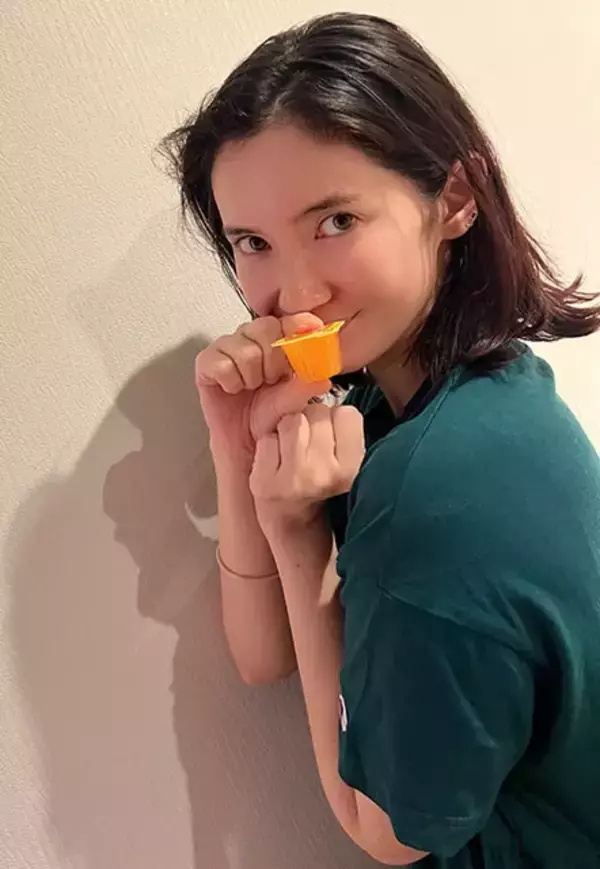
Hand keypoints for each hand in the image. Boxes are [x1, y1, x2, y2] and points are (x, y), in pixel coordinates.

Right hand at [195, 313, 329, 466]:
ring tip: (251, 386)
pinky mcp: (206, 363)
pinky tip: (233, 389)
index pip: (287, 321)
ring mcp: (227, 349)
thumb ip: (305, 387)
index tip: (312, 329)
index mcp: (275, 343)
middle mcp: (250, 340)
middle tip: (271, 379)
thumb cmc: (267, 418)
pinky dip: (231, 380)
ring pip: (243, 348)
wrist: (245, 442)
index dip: (298, 324)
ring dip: (251, 374)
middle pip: (264, 328)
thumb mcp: (292, 403)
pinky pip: (221, 363)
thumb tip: (323, 377)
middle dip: (273, 358)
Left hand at [250, 402, 364, 531]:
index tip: (330, 440)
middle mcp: (326, 475)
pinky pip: (268, 439)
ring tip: (291, 453)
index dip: (335, 421)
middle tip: (308, 449)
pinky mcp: (265, 484)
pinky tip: (275, 463)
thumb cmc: (318, 479)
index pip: (347, 414)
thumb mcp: (342, 455)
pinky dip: (269, 446)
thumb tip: (319, 379)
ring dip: (288, 430)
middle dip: (310, 422)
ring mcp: (294, 480)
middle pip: (317, 413)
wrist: (292, 522)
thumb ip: (340, 423)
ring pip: (292, 421)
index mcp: (353, 468)